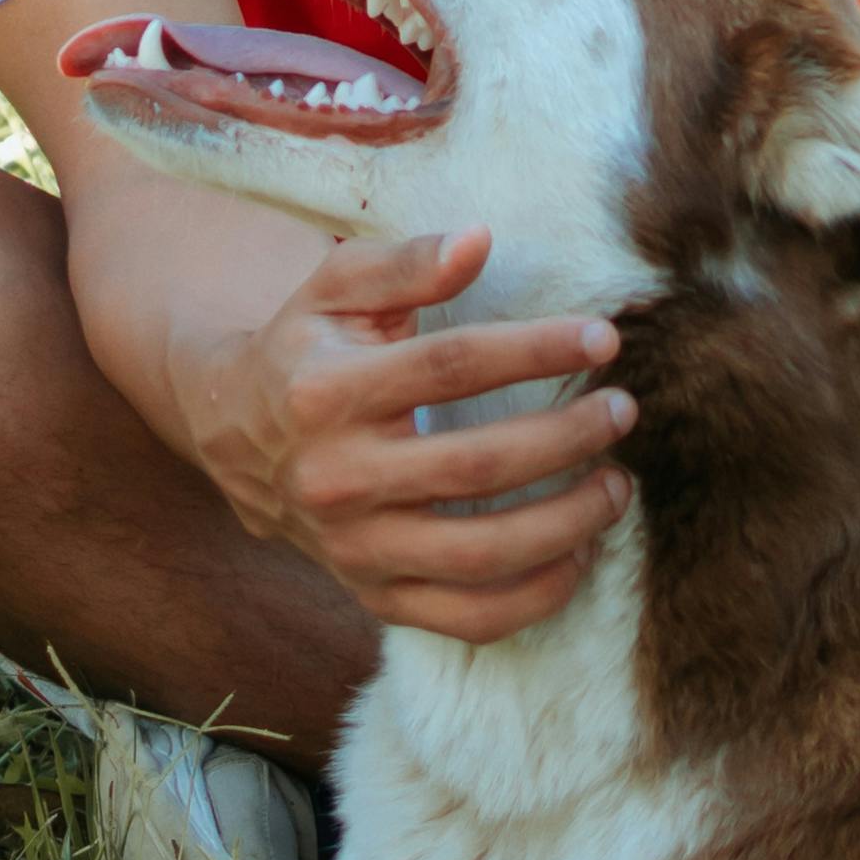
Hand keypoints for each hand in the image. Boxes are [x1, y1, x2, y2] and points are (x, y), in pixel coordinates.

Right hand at [178, 224, 636, 644]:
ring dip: (567, 523)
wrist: (236, 435)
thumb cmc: (307, 347)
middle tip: (622, 410)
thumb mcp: (338, 287)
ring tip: (619, 486)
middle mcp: (336, 479)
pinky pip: (468, 619)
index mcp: (326, 392)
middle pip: (476, 468)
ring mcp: (355, 548)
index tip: (604, 338)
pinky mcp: (374, 596)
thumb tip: (480, 240)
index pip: (451, 368)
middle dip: (567, 438)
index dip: (535, 351)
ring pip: (479, 555)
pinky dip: (536, 597)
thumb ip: (406, 262)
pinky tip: (581, 554)